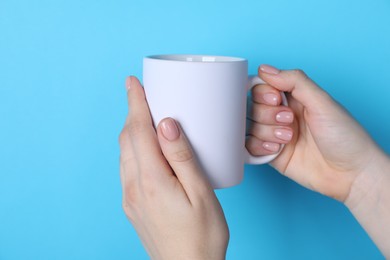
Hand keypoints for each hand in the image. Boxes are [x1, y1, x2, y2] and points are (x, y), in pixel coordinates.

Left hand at [119, 77, 228, 259]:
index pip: (138, 131)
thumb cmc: (202, 236)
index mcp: (151, 181)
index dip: (135, 103)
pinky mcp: (133, 204)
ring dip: (132, 129)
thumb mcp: (201, 193)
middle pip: (127, 139)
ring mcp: (130, 197)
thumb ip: (182, 157)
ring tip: (147, 114)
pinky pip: (128, 167)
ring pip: (125, 153)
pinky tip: (148, 146)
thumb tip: (166, 124)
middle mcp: (134, 187)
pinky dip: (135, 147)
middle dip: (132, 112)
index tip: (132, 82)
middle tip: (143, 93)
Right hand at [246, 65, 386, 201]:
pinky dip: (259, 146)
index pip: (262, 87)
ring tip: (289, 138)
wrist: (351, 174)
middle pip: (253, 106)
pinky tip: (277, 149)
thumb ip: (295, 81)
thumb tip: (264, 69)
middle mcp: (282, 114)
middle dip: (267, 114)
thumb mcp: (322, 102)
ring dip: (267, 131)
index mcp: (294, 98)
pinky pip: (250, 146)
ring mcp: (276, 135)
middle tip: (289, 121)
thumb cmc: (345, 136)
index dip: (263, 92)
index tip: (276, 99)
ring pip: (251, 126)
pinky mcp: (272, 154)